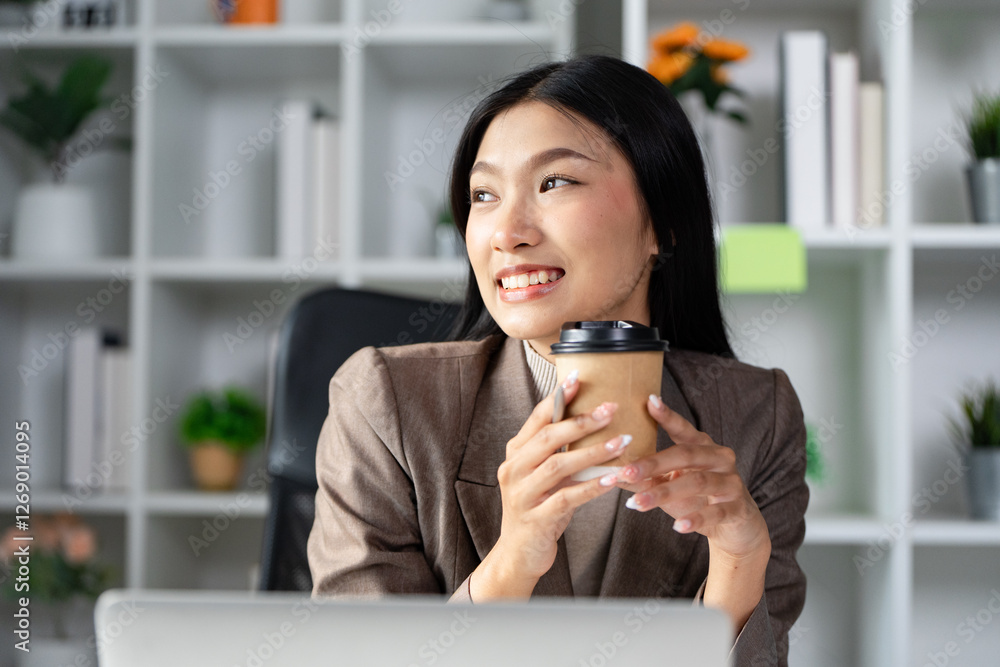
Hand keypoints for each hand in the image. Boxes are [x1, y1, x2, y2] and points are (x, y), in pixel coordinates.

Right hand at [472, 371, 631, 598]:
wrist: (519, 553)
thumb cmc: (538, 508)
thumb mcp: (544, 476)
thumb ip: (560, 452)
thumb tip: (594, 421)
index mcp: (515, 454)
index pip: (537, 419)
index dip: (558, 398)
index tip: (578, 378)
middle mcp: (513, 470)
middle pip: (548, 438)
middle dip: (582, 422)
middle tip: (612, 409)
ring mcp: (522, 495)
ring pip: (559, 466)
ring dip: (594, 452)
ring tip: (622, 442)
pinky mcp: (535, 519)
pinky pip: (567, 498)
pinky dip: (592, 486)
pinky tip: (613, 479)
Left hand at [617, 394, 769, 562]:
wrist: (735, 525)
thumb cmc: (697, 498)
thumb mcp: (670, 484)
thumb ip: (645, 477)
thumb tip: (609, 472)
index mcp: (703, 446)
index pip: (683, 429)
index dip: (667, 416)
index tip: (649, 401)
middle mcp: (720, 458)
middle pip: (686, 454)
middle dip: (654, 463)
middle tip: (626, 471)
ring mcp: (731, 482)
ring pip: (698, 483)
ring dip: (664, 493)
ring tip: (638, 504)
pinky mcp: (737, 508)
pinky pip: (715, 512)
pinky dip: (695, 519)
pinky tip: (678, 526)